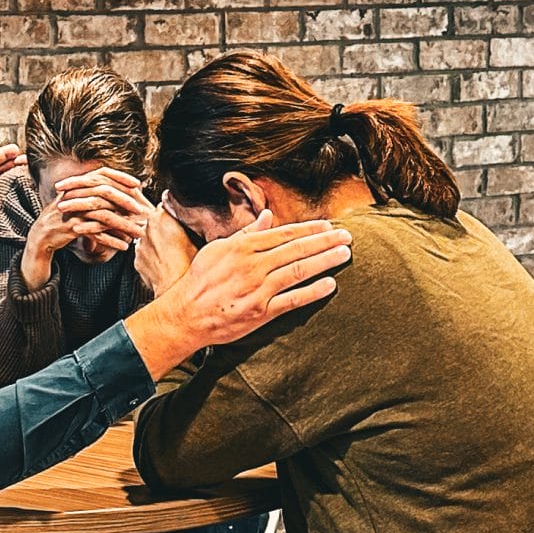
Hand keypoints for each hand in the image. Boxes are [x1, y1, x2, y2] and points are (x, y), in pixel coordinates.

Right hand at [20, 167, 148, 287]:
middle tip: (141, 212)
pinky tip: (123, 247)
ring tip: (137, 234)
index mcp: (78, 186)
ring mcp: (72, 210)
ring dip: (123, 225)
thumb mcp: (79, 203)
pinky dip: (111, 240)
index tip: (138, 184)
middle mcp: (75, 194)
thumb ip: (95, 196)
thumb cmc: (65, 220)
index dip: (120, 177)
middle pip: (105, 193)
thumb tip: (120, 192)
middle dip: (126, 202)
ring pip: (103, 215)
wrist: (42, 236)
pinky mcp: (70, 226)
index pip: (102, 173)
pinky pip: (95, 233)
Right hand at [123, 211, 349, 379]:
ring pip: (299, 271)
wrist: (186, 316)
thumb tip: (266, 217)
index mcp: (243, 247)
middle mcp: (253, 265)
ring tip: (344, 255)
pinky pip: (293, 300)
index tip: (329, 226)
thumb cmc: (200, 280)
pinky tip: (330, 284)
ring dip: (325, 261)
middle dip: (325, 241)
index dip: (310, 229)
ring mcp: (258, 289)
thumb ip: (245, 234)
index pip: (284, 234)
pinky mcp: (261, 312)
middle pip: (297, 249)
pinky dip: (313, 292)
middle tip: (347, 237)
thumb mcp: (217, 249)